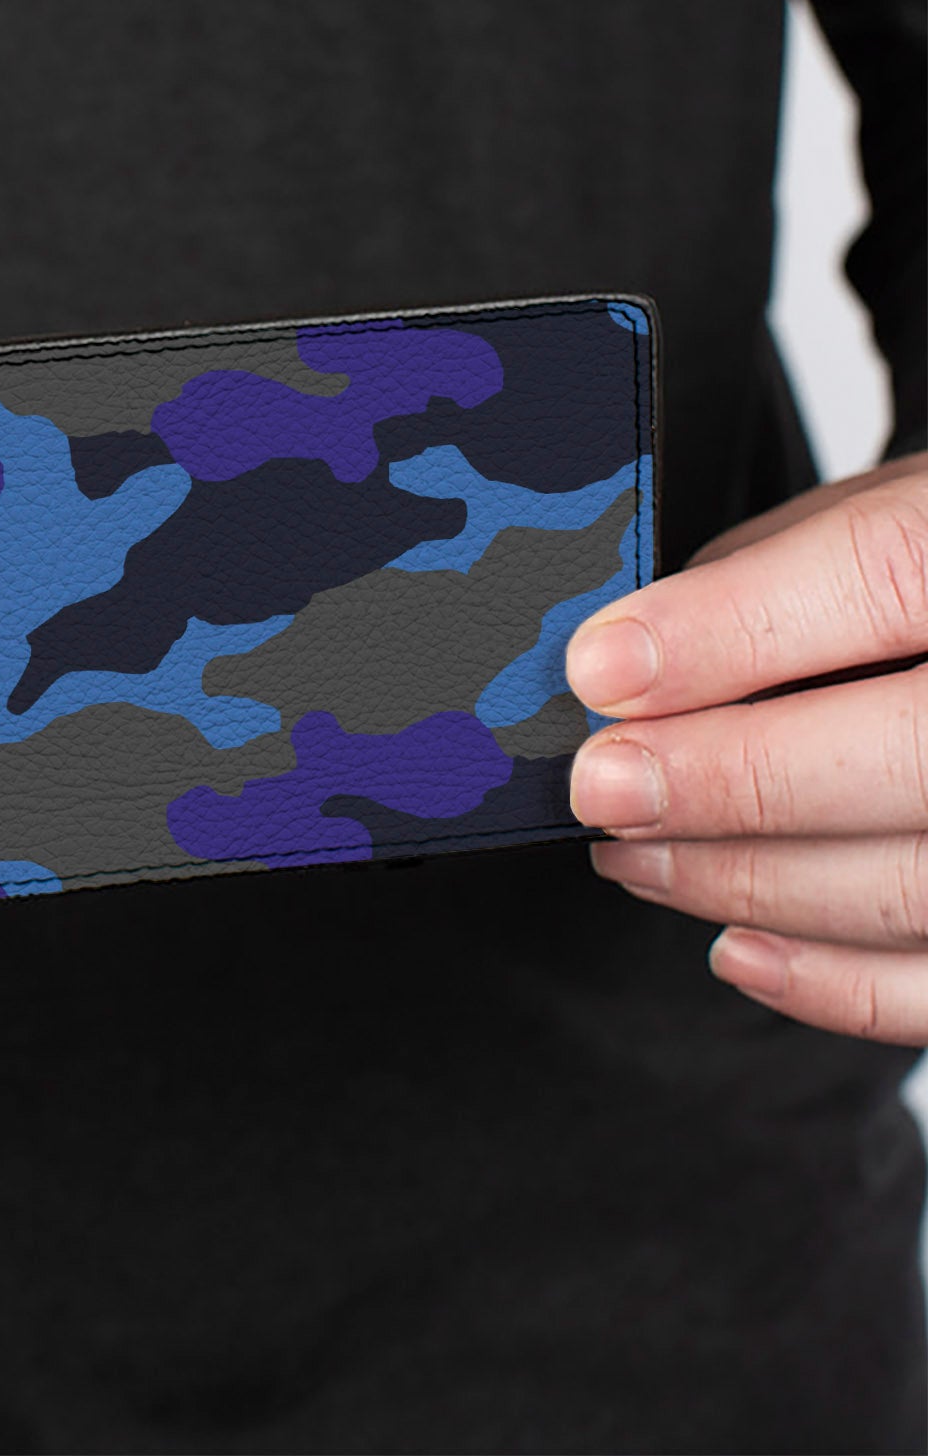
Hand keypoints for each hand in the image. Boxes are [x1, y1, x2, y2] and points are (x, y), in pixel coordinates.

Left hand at [567, 452, 927, 1043]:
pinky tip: (735, 945)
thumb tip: (624, 659)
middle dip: (725, 780)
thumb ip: (766, 572)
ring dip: (743, 879)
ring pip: (911, 885)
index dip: (729, 631)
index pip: (881, 576)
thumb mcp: (878, 515)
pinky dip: (831, 980)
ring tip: (631, 853)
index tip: (601, 671)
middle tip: (600, 787)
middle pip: (903, 754)